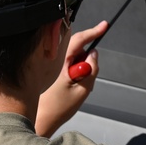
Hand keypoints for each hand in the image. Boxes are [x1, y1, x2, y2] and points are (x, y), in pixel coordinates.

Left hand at [35, 19, 108, 136]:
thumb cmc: (59, 107)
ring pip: (74, 57)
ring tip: (75, 88)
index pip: (78, 40)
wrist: (41, 118)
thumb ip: (92, 70)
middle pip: (77, 48)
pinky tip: (69, 88)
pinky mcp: (51, 70)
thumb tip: (93, 54)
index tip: (104, 26)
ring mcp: (52, 65)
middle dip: (86, 60)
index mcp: (60, 62)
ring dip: (80, 68)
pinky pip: (68, 65)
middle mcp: (55, 60)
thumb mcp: (83, 90)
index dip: (93, 31)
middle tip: (85, 78)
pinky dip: (74, 73)